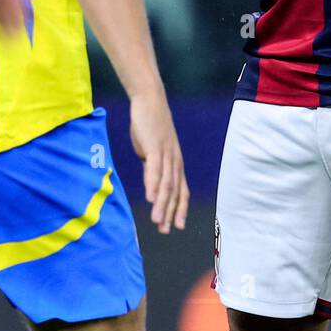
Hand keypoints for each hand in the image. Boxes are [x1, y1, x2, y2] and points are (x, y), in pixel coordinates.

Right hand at [128, 89, 189, 233]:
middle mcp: (174, 160)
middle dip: (171, 212)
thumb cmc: (149, 124)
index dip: (180, 209)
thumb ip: (152, 165)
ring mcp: (166, 154)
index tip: (177, 226)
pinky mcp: (155, 147)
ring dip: (161, 204)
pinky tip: (150, 198)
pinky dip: (153, 185)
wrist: (149, 100)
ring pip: (166, 184)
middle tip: (166, 230)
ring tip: (158, 221)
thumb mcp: (151, 149)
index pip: (181, 190)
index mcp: (175, 162)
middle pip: (175, 191)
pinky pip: (155, 170)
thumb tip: (151, 180)